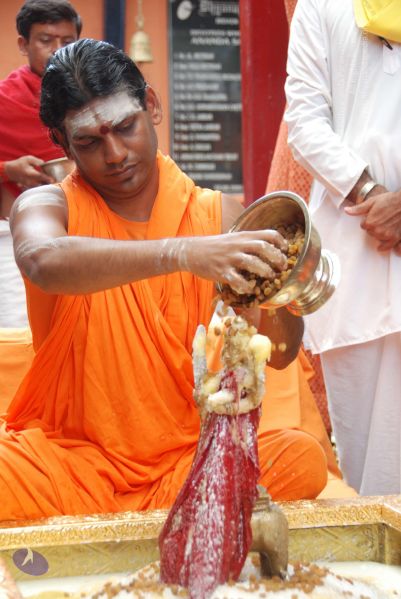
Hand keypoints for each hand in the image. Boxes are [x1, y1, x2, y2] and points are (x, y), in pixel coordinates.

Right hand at [4, 156, 54, 188]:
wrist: (10, 171)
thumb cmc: (20, 164)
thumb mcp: (27, 159)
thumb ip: (36, 161)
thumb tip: (43, 163)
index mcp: (30, 173)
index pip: (40, 176)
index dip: (47, 178)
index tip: (53, 180)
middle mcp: (30, 180)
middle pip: (42, 183)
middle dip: (48, 182)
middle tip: (54, 181)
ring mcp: (29, 185)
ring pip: (40, 186)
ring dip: (45, 184)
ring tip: (49, 182)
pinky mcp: (29, 187)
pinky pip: (37, 187)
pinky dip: (41, 185)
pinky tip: (44, 182)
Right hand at [170, 229, 287, 292]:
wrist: (191, 251)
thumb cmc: (214, 246)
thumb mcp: (233, 238)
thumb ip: (248, 242)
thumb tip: (267, 248)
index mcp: (243, 236)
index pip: (268, 233)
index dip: (280, 242)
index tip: (285, 250)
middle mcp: (238, 245)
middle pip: (263, 247)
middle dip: (277, 258)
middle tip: (282, 267)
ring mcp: (229, 258)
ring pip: (253, 263)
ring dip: (265, 271)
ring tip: (269, 277)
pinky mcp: (221, 272)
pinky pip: (238, 280)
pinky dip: (247, 287)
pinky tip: (250, 289)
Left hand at [344, 188, 400, 252]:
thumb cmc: (390, 200)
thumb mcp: (372, 202)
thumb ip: (358, 209)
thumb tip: (346, 210)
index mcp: (369, 223)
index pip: (363, 225)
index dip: (368, 220)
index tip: (373, 216)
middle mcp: (377, 231)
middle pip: (370, 232)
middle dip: (374, 227)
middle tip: (382, 218)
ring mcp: (387, 236)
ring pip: (379, 237)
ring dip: (380, 234)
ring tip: (387, 224)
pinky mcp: (395, 238)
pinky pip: (387, 246)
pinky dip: (385, 246)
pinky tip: (382, 247)